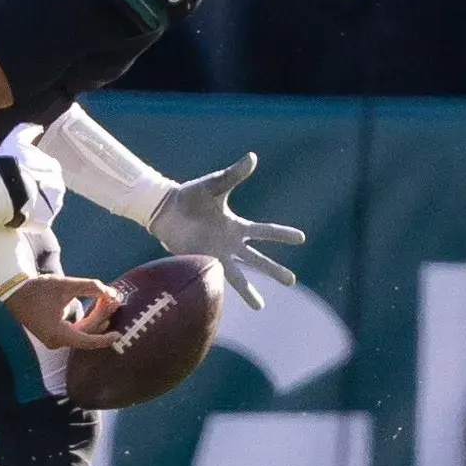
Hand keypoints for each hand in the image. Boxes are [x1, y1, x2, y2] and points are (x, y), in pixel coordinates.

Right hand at [0, 123, 63, 227]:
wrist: (1, 191)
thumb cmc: (8, 164)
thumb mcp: (15, 141)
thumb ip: (27, 130)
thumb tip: (38, 126)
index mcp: (54, 167)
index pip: (47, 170)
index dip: (32, 173)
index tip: (19, 175)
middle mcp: (59, 187)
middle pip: (48, 188)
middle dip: (35, 189)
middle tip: (16, 190)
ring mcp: (53, 206)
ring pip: (44, 205)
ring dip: (33, 204)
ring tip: (15, 203)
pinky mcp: (45, 222)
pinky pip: (38, 221)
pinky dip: (29, 218)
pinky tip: (16, 214)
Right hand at [5, 274, 121, 350]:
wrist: (14, 292)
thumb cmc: (37, 289)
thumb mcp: (66, 286)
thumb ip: (91, 287)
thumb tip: (113, 294)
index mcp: (58, 334)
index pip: (87, 341)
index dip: (105, 339)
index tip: (119, 335)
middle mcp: (56, 341)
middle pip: (86, 333)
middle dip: (101, 317)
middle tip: (113, 301)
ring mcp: (53, 339)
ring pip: (81, 333)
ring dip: (94, 319)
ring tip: (107, 303)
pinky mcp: (52, 334)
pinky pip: (74, 332)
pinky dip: (85, 321)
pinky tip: (95, 310)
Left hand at [147, 152, 304, 310]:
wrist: (164, 209)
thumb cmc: (190, 196)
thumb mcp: (214, 185)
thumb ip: (233, 175)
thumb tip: (252, 157)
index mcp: (237, 226)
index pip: (265, 232)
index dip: (283, 234)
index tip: (302, 238)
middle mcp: (230, 244)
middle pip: (257, 260)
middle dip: (275, 271)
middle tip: (292, 282)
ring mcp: (215, 255)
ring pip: (237, 276)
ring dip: (248, 291)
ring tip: (260, 307)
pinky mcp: (199, 262)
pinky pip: (212, 276)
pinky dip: (218, 286)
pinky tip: (223, 301)